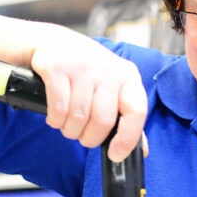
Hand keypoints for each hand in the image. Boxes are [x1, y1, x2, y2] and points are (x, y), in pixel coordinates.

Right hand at [29, 29, 147, 160]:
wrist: (55, 42)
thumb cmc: (88, 72)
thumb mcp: (113, 88)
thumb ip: (128, 119)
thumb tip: (142, 150)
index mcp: (128, 76)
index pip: (137, 111)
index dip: (127, 138)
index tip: (115, 154)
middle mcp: (108, 70)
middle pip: (103, 119)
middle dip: (89, 138)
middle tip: (83, 137)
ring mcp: (83, 67)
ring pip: (78, 116)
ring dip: (70, 130)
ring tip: (68, 127)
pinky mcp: (57, 67)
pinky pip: (58, 107)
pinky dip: (55, 120)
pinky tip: (56, 118)